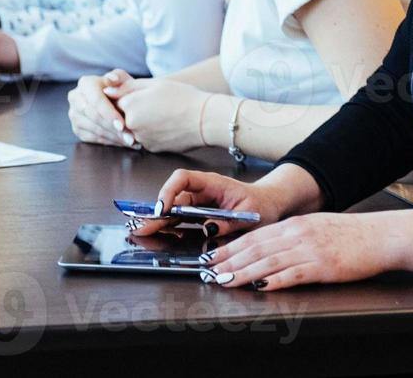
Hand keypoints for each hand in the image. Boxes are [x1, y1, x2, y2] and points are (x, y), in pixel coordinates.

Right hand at [68, 70, 139, 148]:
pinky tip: (123, 142)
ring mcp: (74, 115)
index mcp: (85, 83)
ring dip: (114, 138)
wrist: (116, 99)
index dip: (109, 114)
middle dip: (113, 129)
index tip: (122, 125)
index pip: (96, 100)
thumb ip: (119, 77)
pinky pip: (93, 138)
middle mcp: (75, 98)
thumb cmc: (121, 88)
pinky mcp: (77, 128)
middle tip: (130, 138)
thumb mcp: (122, 79)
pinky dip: (110, 142)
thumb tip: (111, 80)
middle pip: (94, 117)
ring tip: (131, 141)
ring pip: (94, 129)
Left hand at [104, 77, 211, 154]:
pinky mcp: (150, 148)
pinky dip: (152, 132)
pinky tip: (166, 125)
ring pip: (134, 128)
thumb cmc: (182, 97)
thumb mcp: (154, 84)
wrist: (204, 120)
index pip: (116, 100)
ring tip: (162, 114)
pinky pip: (145, 138)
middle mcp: (130, 124)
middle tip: (155, 106)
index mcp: (129, 104)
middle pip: (124, 116)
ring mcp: (140, 138)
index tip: (142, 95)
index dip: (129, 96)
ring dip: (142, 122)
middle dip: (135, 110)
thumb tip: (107, 90)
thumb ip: (127, 86)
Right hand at [130, 168, 294, 240]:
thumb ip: (229, 222)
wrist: (269, 205)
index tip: (162, 208)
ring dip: (160, 220)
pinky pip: (181, 219)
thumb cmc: (261, 205)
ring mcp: (199, 203)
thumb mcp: (250, 214)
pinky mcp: (200, 215)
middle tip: (143, 226)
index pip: (183, 178)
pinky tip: (159, 234)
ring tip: (144, 232)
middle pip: (174, 197)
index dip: (169, 191)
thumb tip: (208, 228)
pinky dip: (169, 226)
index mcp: (213, 183)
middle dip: (157, 211)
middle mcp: (202, 191)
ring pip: (174, 209)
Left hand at [200, 212, 393, 290]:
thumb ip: (294, 236)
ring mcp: (310, 250)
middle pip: (256, 248)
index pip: (255, 236)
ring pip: (268, 261)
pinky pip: (293, 274)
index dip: (231, 247)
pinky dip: (274, 281)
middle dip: (228, 260)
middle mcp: (298, 233)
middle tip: (208, 271)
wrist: (381, 236)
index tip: (212, 257)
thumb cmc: (352, 235)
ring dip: (242, 272)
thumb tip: (270, 248)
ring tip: (224, 281)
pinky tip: (260, 286)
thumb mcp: (318, 227)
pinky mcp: (323, 266)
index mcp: (296, 224)